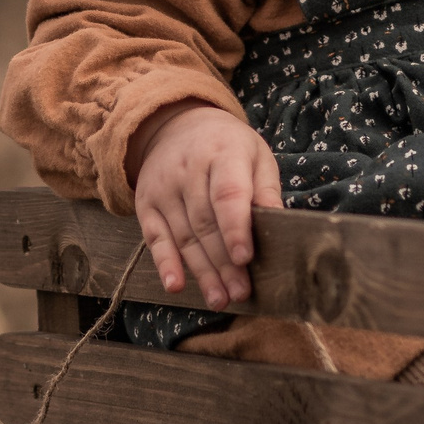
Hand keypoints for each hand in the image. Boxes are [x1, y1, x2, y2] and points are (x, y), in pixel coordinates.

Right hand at [128, 102, 280, 311]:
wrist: (176, 125)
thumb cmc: (228, 147)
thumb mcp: (256, 155)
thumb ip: (266, 190)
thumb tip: (278, 224)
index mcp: (223, 153)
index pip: (227, 194)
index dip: (235, 228)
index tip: (246, 258)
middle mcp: (187, 169)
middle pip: (206, 223)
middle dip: (224, 262)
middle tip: (240, 292)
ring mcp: (163, 187)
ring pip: (184, 236)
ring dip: (202, 272)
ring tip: (219, 298)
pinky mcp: (145, 203)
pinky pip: (155, 238)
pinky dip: (165, 263)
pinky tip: (176, 286)